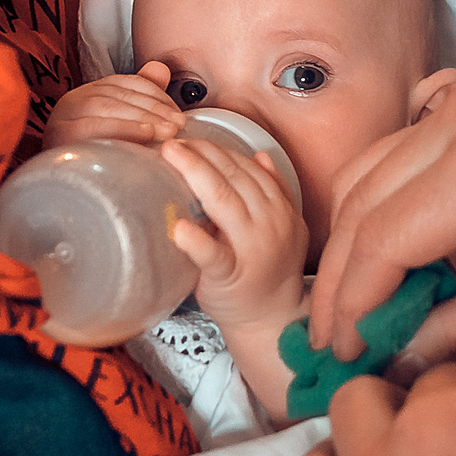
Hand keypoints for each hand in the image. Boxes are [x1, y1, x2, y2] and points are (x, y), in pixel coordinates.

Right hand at [42, 64, 183, 149]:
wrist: (70, 196)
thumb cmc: (104, 162)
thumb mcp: (127, 129)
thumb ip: (142, 97)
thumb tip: (161, 68)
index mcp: (90, 94)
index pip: (127, 84)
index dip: (157, 95)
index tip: (179, 113)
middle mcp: (73, 101)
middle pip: (118, 95)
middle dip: (154, 108)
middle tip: (179, 125)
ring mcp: (63, 117)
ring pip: (105, 107)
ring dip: (141, 117)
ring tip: (168, 131)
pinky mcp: (59, 136)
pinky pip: (92, 127)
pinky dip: (121, 127)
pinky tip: (145, 134)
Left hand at [164, 136, 307, 333]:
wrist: (272, 319)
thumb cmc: (267, 272)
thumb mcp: (284, 226)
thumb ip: (274, 190)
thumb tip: (259, 155)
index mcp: (279, 209)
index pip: (246, 168)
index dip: (217, 149)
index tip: (190, 137)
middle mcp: (270, 224)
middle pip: (234, 178)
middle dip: (202, 153)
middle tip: (172, 140)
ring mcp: (252, 250)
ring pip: (225, 204)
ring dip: (196, 176)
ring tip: (170, 157)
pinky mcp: (231, 277)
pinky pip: (214, 256)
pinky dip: (196, 242)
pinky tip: (178, 228)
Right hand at [309, 79, 455, 366]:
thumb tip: (397, 358)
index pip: (382, 240)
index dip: (354, 304)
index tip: (345, 355)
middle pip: (363, 203)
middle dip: (342, 279)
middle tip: (336, 341)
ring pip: (370, 172)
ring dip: (360, 241)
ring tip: (363, 309)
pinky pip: (399, 152)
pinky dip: (386, 203)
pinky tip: (402, 256)